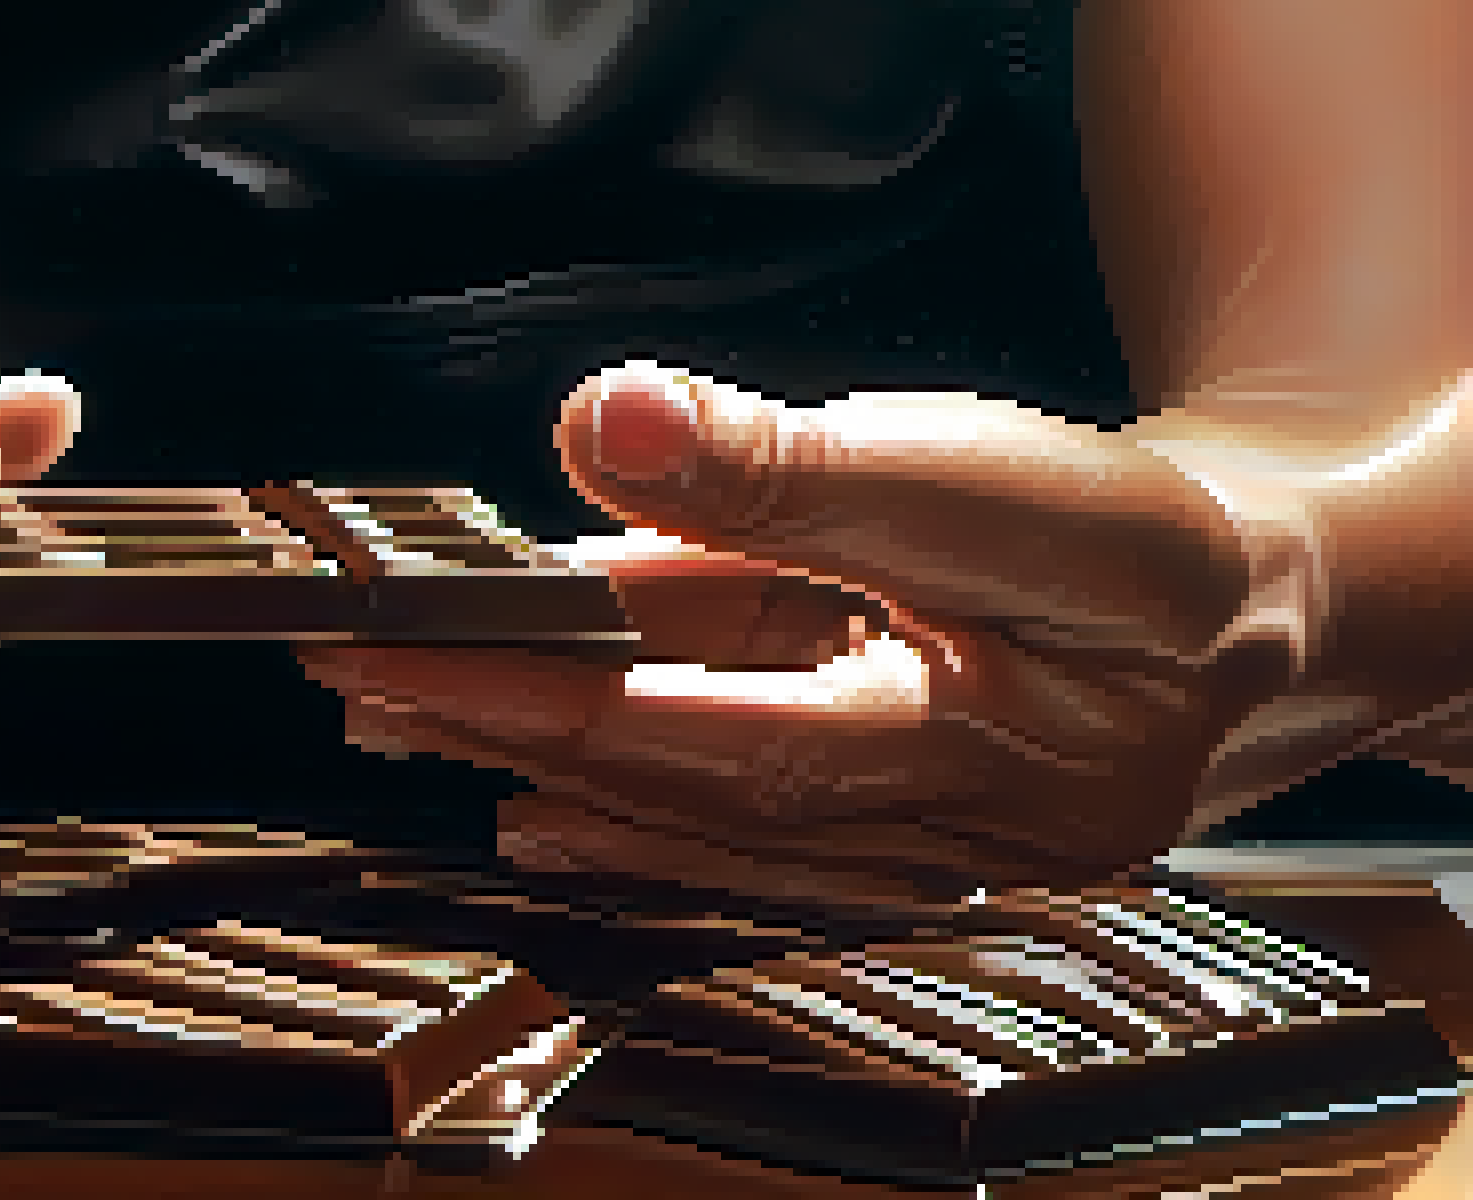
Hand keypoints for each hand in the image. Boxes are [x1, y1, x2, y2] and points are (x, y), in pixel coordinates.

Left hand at [301, 361, 1471, 910]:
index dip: (571, 672)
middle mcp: (980, 819)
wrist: (1248, 626)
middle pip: (706, 777)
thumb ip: (790, 462)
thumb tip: (612, 424)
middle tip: (356, 670)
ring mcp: (945, 863)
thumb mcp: (979, 466)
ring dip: (542, 766)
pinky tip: (529, 812)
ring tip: (398, 720)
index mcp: (1025, 703)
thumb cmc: (1128, 543)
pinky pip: (749, 860)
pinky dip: (627, 828)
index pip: (758, 704)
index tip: (415, 629)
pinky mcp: (912, 868)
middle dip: (513, 719)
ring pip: (713, 824)